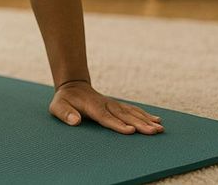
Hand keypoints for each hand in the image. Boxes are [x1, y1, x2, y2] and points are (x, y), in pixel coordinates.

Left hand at [50, 80, 164, 134]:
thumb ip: (65, 113)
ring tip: (160, 128)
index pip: (106, 117)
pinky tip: (157, 120)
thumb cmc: (64, 100)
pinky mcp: (117, 105)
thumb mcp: (58, 106)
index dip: (118, 124)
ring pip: (131, 112)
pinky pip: (133, 109)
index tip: (131, 130)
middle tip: (154, 131)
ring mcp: (113, 104)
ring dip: (146, 120)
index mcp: (92, 107)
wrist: (73, 86)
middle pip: (124, 116)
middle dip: (140, 124)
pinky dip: (145, 114)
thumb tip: (75, 121)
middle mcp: (106, 104)